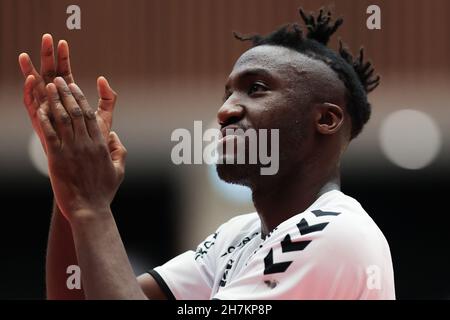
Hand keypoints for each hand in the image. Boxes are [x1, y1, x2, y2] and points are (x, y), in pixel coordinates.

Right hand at [19, 34, 116, 152]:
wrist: (87, 163)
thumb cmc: (94, 140)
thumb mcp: (104, 118)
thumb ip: (108, 99)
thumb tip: (103, 79)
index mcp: (70, 98)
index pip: (66, 73)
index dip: (64, 58)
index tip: (64, 42)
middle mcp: (56, 102)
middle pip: (50, 74)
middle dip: (47, 57)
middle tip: (46, 38)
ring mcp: (47, 110)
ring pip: (36, 87)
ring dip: (31, 70)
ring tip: (27, 54)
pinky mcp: (40, 122)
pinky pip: (32, 105)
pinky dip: (30, 91)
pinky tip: (32, 79)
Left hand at [37, 77, 125, 220]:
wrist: (89, 209)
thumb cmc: (103, 192)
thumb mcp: (119, 171)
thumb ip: (119, 151)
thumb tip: (114, 136)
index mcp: (101, 145)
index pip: (90, 116)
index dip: (81, 99)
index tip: (75, 87)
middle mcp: (86, 144)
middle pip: (75, 112)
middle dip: (66, 93)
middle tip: (58, 80)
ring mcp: (71, 150)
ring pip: (63, 119)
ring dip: (55, 100)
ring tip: (48, 86)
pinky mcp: (57, 158)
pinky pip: (50, 134)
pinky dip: (45, 119)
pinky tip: (40, 108)